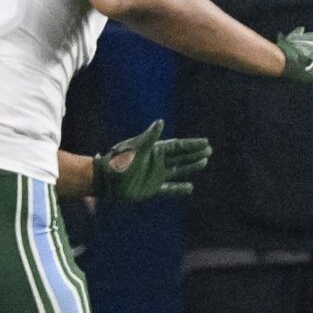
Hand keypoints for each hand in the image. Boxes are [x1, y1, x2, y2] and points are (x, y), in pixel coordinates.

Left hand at [91, 119, 211, 201]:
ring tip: (204, 162)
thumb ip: (149, 137)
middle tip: (209, 150)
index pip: (177, 146)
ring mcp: (155, 176)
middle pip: (180, 157)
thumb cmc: (118, 163)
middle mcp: (157, 163)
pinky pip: (169, 189)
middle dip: (194, 153)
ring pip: (178, 170)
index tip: (205, 142)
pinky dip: (179, 189)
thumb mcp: (135, 149)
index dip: (191, 144)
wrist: (104, 182)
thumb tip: (161, 122)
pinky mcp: (152, 189)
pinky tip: (190, 188)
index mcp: (154, 151)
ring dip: (191, 166)